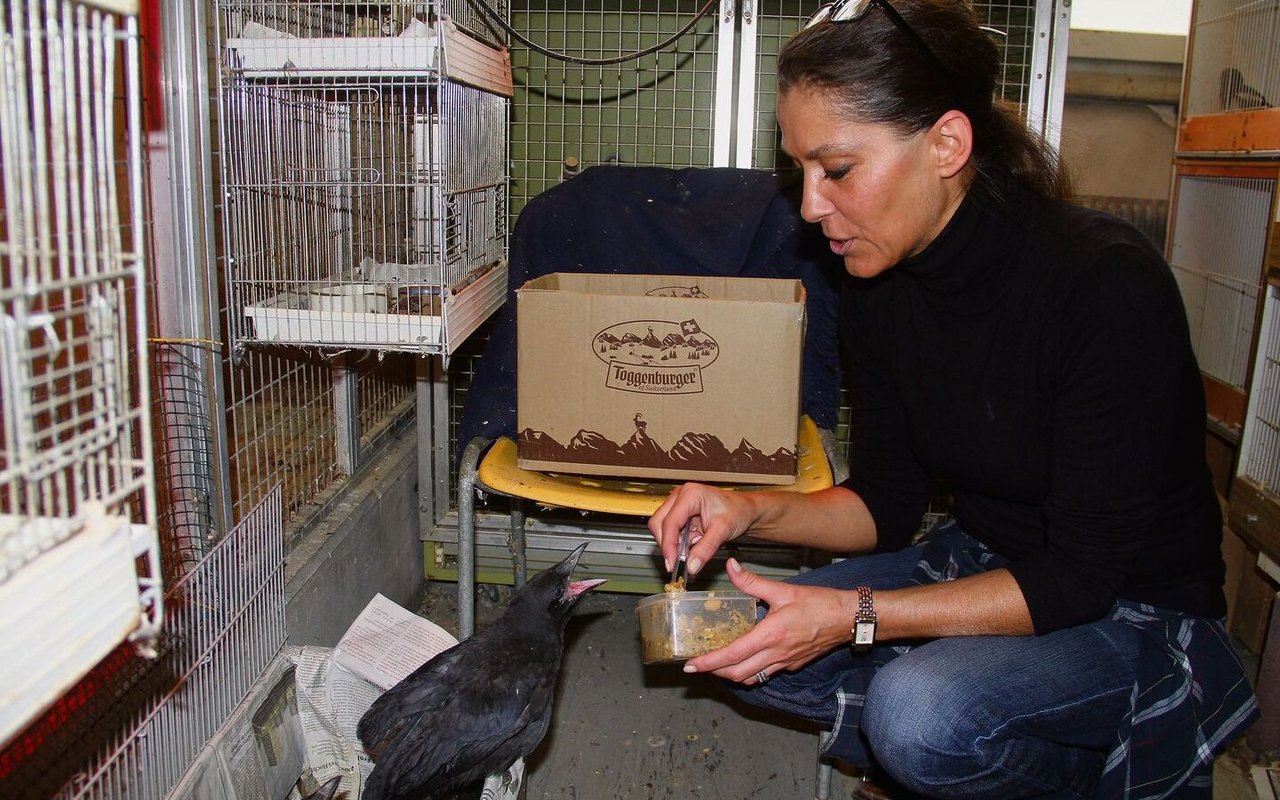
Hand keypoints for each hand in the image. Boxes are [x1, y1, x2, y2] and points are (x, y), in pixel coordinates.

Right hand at [648, 483, 757, 575]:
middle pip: (659, 524)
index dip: (669, 545)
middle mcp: (679, 497)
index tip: (672, 563)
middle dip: (669, 544)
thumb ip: (705, 549)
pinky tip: (696, 541)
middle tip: (682, 559)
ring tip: (696, 544)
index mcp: (690, 494)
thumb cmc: (737, 511)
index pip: (670, 522)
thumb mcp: (723, 531)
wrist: (745, 510)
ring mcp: (677, 504)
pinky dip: (679, 541)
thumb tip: (691, 566)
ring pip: (662, 528)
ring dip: (675, 543)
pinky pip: (670, 531)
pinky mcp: (679, 514)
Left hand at [684, 558, 855, 683]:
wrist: (848, 619)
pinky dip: (750, 671)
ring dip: (731, 674)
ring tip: (718, 663)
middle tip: (699, 665)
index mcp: (770, 635)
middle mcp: (776, 654)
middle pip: (738, 674)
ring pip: (751, 678)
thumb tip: (731, 566)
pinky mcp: (793, 665)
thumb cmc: (819, 603)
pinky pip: (766, 673)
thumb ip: (752, 582)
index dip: (709, 663)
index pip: (732, 655)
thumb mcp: (783, 590)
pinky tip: (745, 658)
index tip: (690, 665)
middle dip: (715, 673)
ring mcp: (785, 663)